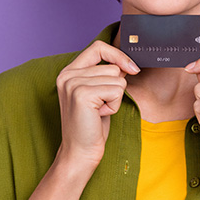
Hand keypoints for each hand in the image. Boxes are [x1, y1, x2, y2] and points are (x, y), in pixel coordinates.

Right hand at [56, 40, 138, 168]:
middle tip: (100, 106)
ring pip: (117, 79)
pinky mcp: (82, 94)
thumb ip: (106, 76)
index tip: (132, 68)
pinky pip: (116, 90)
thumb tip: (128, 64)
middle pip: (112, 67)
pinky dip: (114, 105)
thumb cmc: (91, 125)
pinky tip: (99, 115)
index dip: (118, 55)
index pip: (98, 47)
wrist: (80, 152)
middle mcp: (67, 74)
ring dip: (114, 98)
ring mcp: (73, 83)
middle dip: (115, 88)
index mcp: (69, 72)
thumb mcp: (99, 95)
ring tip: (98, 111)